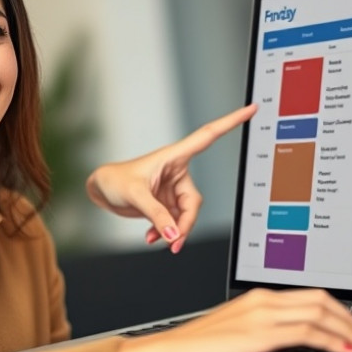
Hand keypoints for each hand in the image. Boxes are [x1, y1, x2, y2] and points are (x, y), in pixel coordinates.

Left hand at [85, 104, 256, 252]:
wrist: (100, 189)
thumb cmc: (114, 180)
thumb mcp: (135, 195)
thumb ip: (156, 215)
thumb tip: (174, 235)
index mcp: (174, 157)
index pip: (208, 137)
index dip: (230, 122)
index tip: (251, 109)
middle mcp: (177, 172)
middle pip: (194, 202)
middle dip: (185, 224)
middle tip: (173, 243)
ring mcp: (172, 189)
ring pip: (185, 215)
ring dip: (173, 231)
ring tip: (157, 240)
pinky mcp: (165, 203)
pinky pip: (174, 221)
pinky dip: (166, 232)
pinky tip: (153, 237)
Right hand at [117, 288, 351, 351]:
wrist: (169, 350)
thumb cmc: (197, 347)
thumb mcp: (236, 334)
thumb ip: (262, 331)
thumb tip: (291, 341)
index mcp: (258, 298)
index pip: (309, 297)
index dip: (339, 311)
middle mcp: (262, 300)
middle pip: (320, 299)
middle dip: (350, 318)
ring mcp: (260, 314)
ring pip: (318, 312)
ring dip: (348, 329)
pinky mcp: (258, 333)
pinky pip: (305, 331)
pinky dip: (331, 339)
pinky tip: (344, 350)